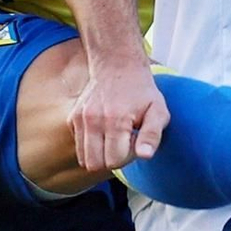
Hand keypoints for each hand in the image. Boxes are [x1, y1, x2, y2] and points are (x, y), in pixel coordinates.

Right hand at [69, 55, 170, 175]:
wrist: (118, 65)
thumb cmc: (141, 91)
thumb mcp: (158, 110)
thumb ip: (152, 135)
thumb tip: (144, 156)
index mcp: (115, 121)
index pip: (115, 161)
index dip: (128, 157)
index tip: (135, 141)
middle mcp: (93, 121)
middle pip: (96, 165)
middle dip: (112, 159)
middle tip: (124, 142)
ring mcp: (80, 120)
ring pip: (84, 160)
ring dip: (100, 155)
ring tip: (114, 139)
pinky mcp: (72, 118)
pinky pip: (78, 146)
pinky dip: (91, 146)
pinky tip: (104, 132)